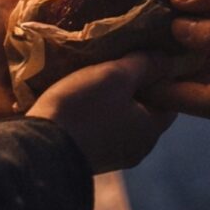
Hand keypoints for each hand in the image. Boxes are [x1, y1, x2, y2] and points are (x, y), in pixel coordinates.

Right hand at [27, 53, 175, 173]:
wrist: (38, 150)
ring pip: (119, 118)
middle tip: (120, 57)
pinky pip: (99, 127)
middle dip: (135, 85)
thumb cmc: (84, 109)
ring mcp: (109, 156)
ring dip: (112, 97)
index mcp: (150, 131)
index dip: (162, 75)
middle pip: (144, 109)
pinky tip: (81, 94)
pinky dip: (96, 111)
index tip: (148, 53)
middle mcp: (135, 149)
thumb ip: (144, 64)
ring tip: (97, 71)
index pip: (170, 100)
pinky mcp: (86, 156)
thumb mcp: (116, 76)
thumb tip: (167, 59)